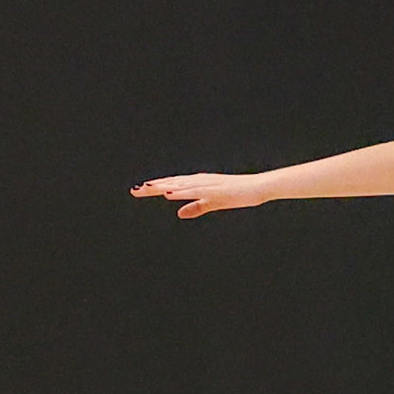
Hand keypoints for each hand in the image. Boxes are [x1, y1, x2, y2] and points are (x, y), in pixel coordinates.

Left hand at [131, 172, 268, 218]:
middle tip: (135, 191)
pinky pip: (194, 190)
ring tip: (147, 189)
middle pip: (172, 183)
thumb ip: (196, 207)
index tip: (139, 191)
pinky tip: (170, 193)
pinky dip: (181, 191)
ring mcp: (207, 184)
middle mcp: (199, 180)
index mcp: (198, 183)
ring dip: (163, 187)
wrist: (258, 187)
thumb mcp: (213, 203)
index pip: (172, 185)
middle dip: (153, 187)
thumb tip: (180, 213)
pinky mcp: (215, 189)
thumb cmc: (238, 193)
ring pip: (180, 185)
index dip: (156, 188)